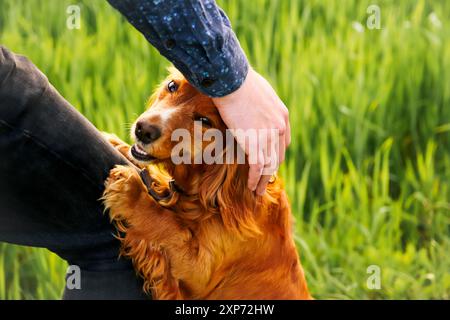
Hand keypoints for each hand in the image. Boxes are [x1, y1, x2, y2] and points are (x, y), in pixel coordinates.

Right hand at [212, 68, 290, 195]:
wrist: (233, 81)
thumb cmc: (241, 81)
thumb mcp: (261, 92)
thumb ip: (263, 105)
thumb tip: (254, 107)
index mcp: (283, 116)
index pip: (283, 143)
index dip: (276, 155)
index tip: (269, 163)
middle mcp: (279, 128)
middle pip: (278, 157)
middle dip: (271, 170)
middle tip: (264, 181)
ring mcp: (268, 137)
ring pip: (269, 166)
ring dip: (263, 181)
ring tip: (258, 191)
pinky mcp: (255, 143)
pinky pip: (257, 167)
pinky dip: (254, 179)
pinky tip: (251, 187)